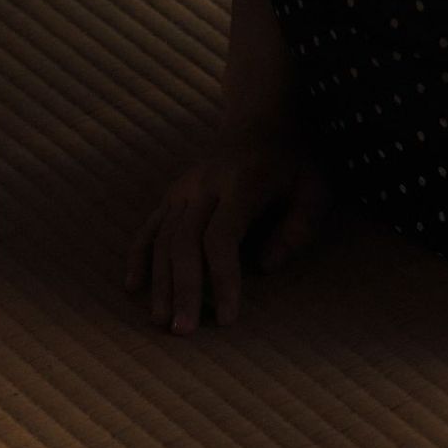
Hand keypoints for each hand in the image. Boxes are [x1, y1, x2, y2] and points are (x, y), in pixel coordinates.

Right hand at [125, 111, 336, 332]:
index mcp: (243, 182)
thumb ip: (298, 227)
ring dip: (160, 281)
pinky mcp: (173, 192)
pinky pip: (149, 225)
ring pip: (163, 237)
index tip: (228, 317)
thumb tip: (265, 267)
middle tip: (183, 332)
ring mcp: (185, 186)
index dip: (223, 278)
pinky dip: (138, 255)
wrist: (261, 116)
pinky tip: (133, 286)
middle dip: (183, 289)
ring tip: (161, 321)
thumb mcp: (315, 186)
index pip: (222, 236)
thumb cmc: (294, 160)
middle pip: (185, 241)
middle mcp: (206, 183)